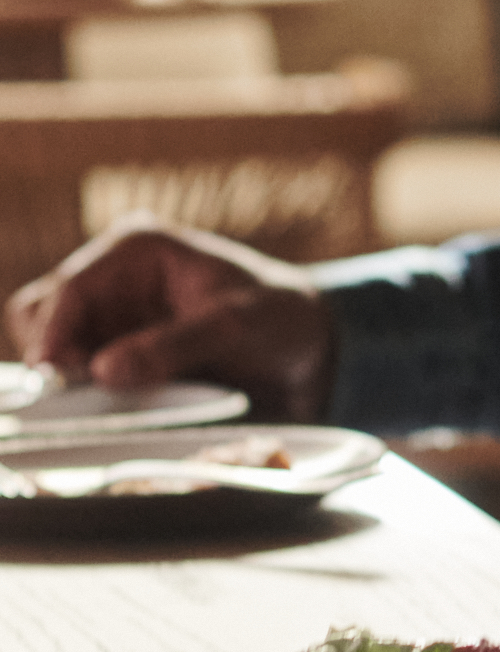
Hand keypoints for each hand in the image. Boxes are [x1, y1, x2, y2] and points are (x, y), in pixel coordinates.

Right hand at [5, 216, 336, 418]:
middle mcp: (113, 273)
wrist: (305, 342)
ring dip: (70, 377)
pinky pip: (75, 369)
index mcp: (137, 247)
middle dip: (59, 356)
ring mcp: (110, 310)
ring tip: (112, 401)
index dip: (54, 335)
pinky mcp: (114, 344)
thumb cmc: (278, 318)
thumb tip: (104, 371)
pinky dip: (86, 391)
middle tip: (90, 397)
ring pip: (52, 344)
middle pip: (44, 314)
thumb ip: (172, 347)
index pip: (70, 289)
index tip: (56, 379)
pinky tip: (119, 404)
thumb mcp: (235, 328)